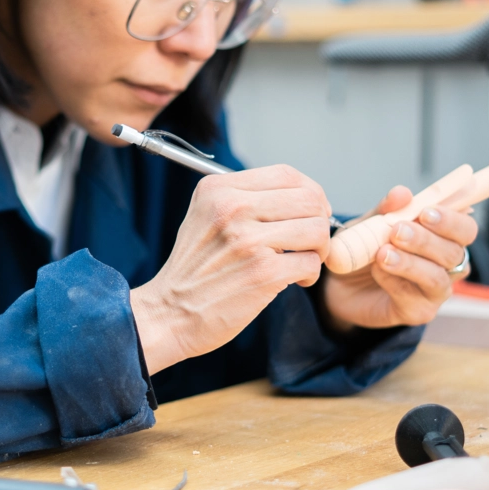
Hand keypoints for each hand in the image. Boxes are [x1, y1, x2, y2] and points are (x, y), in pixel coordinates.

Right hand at [131, 165, 331, 373]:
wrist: (169, 314)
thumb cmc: (194, 270)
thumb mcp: (205, 216)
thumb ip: (244, 200)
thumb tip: (302, 196)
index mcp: (218, 189)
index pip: (287, 174)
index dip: (310, 193)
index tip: (310, 213)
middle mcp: (231, 208)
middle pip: (309, 198)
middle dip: (320, 221)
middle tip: (311, 241)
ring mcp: (247, 240)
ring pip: (317, 229)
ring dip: (318, 249)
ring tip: (302, 261)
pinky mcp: (262, 273)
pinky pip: (311, 262)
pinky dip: (309, 274)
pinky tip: (294, 280)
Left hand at [321, 186, 478, 329]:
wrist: (340, 283)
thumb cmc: (365, 248)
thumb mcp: (371, 223)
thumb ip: (387, 209)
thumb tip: (403, 193)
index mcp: (443, 238)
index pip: (465, 229)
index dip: (452, 220)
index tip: (426, 212)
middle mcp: (447, 265)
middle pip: (454, 253)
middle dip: (426, 240)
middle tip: (397, 231)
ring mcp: (435, 291)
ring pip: (437, 277)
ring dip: (410, 263)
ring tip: (383, 253)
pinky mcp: (419, 312)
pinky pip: (413, 297)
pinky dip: (393, 281)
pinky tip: (376, 270)